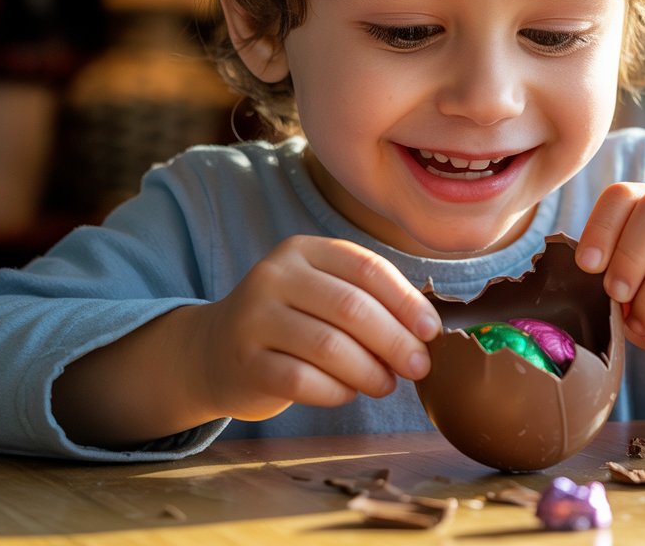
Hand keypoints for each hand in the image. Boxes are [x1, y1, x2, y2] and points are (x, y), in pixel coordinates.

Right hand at [192, 235, 441, 421]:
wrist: (214, 352)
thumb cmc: (291, 322)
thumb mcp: (323, 293)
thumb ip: (369, 301)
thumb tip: (426, 332)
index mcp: (303, 250)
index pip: (366, 268)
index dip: (406, 301)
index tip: (430, 331)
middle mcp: (274, 276)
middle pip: (351, 308)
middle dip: (395, 341)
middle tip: (419, 366)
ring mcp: (254, 319)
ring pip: (329, 346)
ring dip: (370, 371)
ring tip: (387, 384)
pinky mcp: (246, 363)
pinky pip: (303, 380)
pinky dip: (337, 391)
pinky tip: (349, 393)